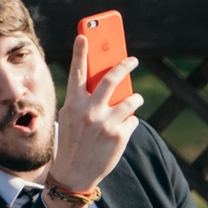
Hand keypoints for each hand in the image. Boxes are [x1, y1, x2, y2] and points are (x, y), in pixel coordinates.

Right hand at [46, 31, 143, 207]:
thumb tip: (111, 85)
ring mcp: (105, 123)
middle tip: (133, 59)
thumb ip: (86, 101)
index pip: (77, 72)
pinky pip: (133, 120)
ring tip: (134, 99)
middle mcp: (88, 111)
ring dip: (135, 98)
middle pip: (111, 79)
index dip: (81, 52)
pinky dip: (130, 121)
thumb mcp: (72, 118)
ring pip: (130, 100)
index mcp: (73, 103)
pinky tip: (122, 128)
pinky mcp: (119, 135)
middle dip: (124, 65)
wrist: (74, 172)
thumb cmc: (74, 141)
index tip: (85, 35)